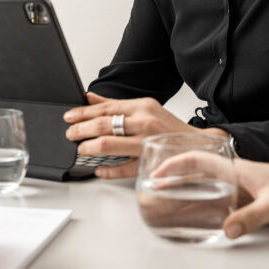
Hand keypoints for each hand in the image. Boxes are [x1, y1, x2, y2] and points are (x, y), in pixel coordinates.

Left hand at [63, 93, 227, 178]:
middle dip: (81, 130)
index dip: (83, 113)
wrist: (200, 146)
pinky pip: (123, 169)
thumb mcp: (144, 109)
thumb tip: (89, 98)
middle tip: (70, 134)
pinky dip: (108, 171)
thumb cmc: (169, 128)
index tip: (68, 117)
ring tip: (81, 149)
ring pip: (109, 144)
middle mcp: (144, 122)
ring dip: (89, 148)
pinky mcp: (150, 163)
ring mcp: (147, 143)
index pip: (105, 108)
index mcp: (142, 106)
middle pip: (103, 125)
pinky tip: (100, 170)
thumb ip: (116, 105)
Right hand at [150, 154, 268, 238]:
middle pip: (200, 170)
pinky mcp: (255, 199)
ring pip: (210, 184)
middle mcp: (240, 175)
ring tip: (171, 199)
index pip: (199, 159)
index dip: (176, 164)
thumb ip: (249, 218)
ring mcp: (247, 187)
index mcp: (239, 168)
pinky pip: (223, 199)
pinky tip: (204, 215)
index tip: (158, 171)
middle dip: (176, 175)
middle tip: (155, 185)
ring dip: (190, 188)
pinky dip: (208, 203)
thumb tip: (226, 229)